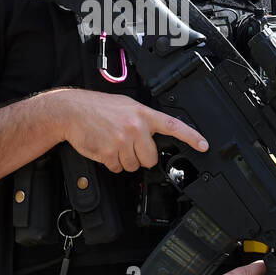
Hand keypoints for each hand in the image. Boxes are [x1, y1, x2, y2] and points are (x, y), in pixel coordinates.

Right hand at [54, 89, 207, 172]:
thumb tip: (152, 135)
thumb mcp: (125, 106)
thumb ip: (141, 120)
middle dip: (140, 156)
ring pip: (134, 166)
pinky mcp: (110, 153)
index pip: (173, 125)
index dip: (191, 137)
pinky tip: (105, 148)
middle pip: (150, 158)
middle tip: (127, 144)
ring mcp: (123, 141)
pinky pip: (118, 168)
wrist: (72, 111)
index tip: (203, 145)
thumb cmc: (97, 108)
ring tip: (113, 143)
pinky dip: (112, 163)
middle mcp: (136, 127)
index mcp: (142, 114)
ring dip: (124, 160)